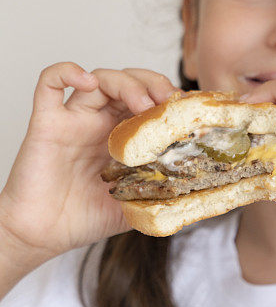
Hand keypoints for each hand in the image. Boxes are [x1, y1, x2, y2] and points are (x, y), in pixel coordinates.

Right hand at [0, 63, 179, 262]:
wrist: (44, 235)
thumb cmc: (84, 219)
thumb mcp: (136, 206)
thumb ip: (163, 195)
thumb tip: (201, 196)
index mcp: (123, 139)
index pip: (150, 102)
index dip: (170, 99)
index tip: (187, 111)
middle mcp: (101, 123)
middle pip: (129, 82)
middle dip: (154, 85)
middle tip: (169, 102)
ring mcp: (74, 120)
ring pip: (100, 78)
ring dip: (126, 82)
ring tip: (143, 103)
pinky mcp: (47, 122)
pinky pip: (50, 83)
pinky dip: (67, 71)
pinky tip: (87, 80)